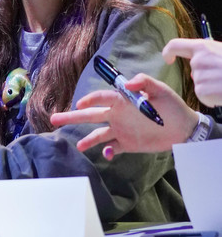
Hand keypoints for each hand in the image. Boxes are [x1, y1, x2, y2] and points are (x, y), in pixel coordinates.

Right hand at [50, 73, 197, 158]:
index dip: (90, 100)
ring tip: (75, 144)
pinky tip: (107, 154)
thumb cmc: (172, 106)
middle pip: (91, 115)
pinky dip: (108, 152)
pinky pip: (113, 148)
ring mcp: (121, 130)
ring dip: (86, 139)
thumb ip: (145, 82)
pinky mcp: (127, 144)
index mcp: (122, 101)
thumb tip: (129, 82)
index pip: (102, 98)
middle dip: (72, 116)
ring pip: (97, 134)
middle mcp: (117, 115)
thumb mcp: (161, 91)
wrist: (184, 129)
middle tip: (53, 118)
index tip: (80, 104)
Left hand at [163, 38, 221, 106]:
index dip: (169, 51)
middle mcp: (198, 60)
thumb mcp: (221, 53)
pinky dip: (211, 97)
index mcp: (202, 47)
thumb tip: (194, 69)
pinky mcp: (202, 90)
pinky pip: (202, 95)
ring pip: (199, 83)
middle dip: (205, 74)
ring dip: (210, 86)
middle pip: (193, 69)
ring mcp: (199, 75)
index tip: (168, 58)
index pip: (176, 45)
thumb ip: (206, 56)